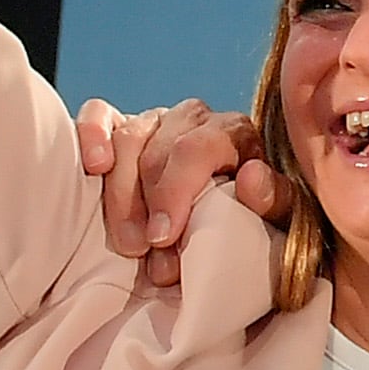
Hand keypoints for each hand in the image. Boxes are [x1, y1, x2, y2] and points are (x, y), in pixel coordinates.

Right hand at [71, 98, 282, 289]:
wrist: (228, 226)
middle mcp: (194, 118)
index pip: (197, 148)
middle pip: (159, 150)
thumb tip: (251, 177)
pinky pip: (100, 115)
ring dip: (121, 196)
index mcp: (234, 133)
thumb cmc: (250, 220)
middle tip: (147, 254)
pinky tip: (94, 166)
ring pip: (128, 138)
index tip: (162, 238)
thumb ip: (273, 199)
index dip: (175, 192)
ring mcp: (156, 119)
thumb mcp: (275, 217)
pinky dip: (92, 135)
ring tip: (128, 244)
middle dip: (148, 207)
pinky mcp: (121, 124)